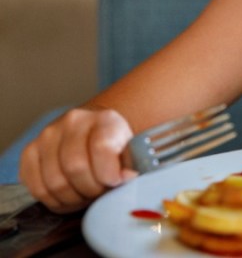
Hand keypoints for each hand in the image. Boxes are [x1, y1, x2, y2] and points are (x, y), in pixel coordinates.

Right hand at [19, 107, 136, 213]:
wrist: (94, 134)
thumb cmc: (115, 148)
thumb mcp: (131, 152)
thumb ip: (131, 165)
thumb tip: (126, 178)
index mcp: (104, 119)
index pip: (101, 148)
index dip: (109, 174)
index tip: (116, 182)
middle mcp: (73, 122)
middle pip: (75, 168)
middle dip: (90, 190)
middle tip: (100, 192)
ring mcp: (47, 136)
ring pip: (55, 182)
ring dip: (73, 198)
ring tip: (86, 194)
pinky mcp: (29, 153)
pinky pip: (37, 188)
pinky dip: (55, 201)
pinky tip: (69, 196)